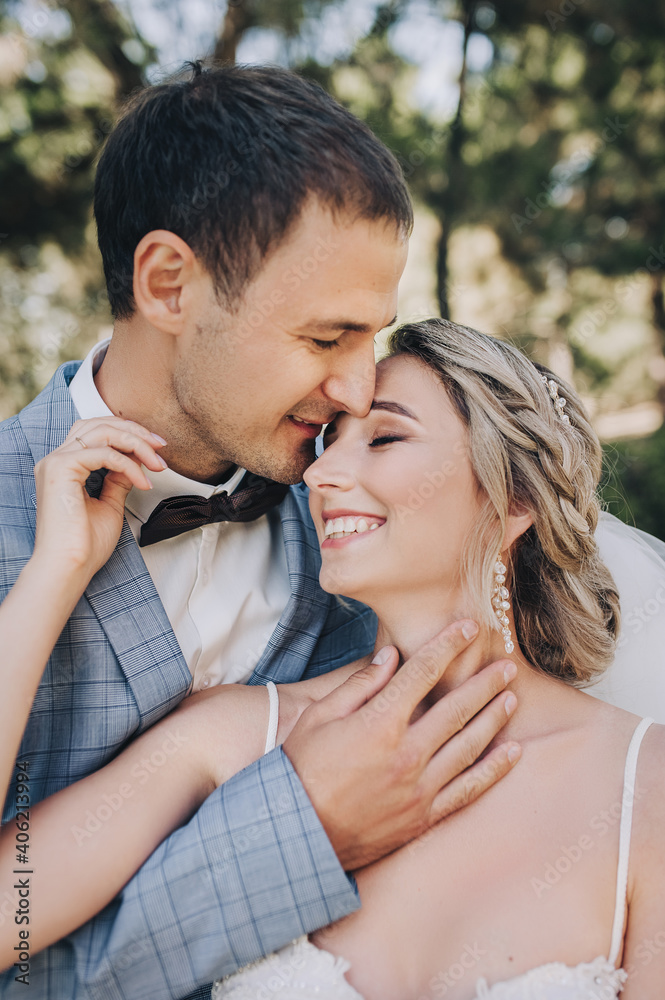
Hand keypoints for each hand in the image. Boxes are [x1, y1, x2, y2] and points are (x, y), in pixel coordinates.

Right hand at [32, 417, 167, 579]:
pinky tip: (143, 482)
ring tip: (157, 464)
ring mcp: (56, 462)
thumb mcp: (110, 504)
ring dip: (136, 444)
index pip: (97, 432)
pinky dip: (129, 465)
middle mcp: (57, 459)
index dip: (129, 434)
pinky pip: (104, 454)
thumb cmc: (85, 545)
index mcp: (65, 466)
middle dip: (135, 431)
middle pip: (99, 424)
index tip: (156, 450)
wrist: (69, 567)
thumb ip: (118, 480)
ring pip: (103, 432)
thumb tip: (135, 462)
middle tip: (161, 447)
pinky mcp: (61, 469)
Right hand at [282, 620, 520, 869]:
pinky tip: (512, 752)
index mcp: (379, 723)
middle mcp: (406, 753)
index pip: (423, 673)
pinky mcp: (423, 816)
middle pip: (456, 708)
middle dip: (485, 683)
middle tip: (508, 666)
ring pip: (469, 746)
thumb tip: (391, 656)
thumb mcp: (319, 717)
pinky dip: (494, 769)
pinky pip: (468, 789)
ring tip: (512, 698)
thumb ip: (359, 685)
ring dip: (494, 718)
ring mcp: (419, 787)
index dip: (448, 646)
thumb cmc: (301, 769)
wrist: (297, 835)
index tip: (469, 628)